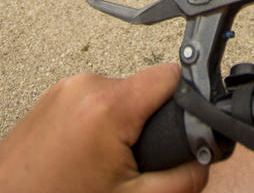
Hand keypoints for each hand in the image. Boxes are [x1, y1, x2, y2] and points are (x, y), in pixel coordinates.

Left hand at [0, 63, 208, 192]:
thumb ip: (181, 179)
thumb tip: (205, 162)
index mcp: (108, 105)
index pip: (171, 75)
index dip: (189, 100)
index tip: (191, 122)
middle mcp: (85, 86)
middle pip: (144, 90)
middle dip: (149, 125)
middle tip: (135, 166)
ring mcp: (63, 90)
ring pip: (117, 98)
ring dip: (121, 128)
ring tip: (103, 168)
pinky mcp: (49, 99)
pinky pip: (90, 103)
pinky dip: (97, 128)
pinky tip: (85, 161)